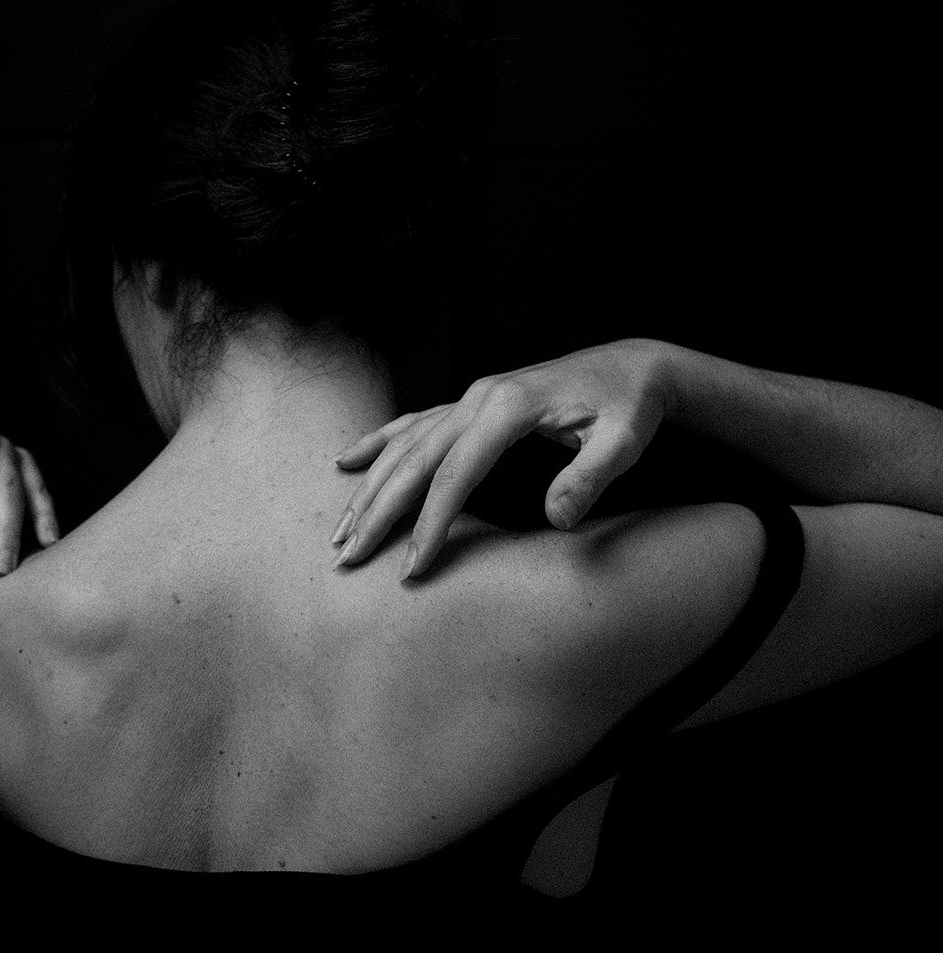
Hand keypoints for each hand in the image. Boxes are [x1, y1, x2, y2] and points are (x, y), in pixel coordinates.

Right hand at [330, 339, 671, 578]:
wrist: (632, 367)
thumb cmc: (629, 405)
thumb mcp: (624, 441)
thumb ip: (591, 477)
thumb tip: (559, 519)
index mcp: (508, 406)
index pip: (455, 474)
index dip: (431, 523)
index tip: (412, 566)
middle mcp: (477, 397)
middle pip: (414, 461)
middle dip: (378, 512)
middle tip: (348, 557)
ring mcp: (469, 398)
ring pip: (404, 445)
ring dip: (369, 487)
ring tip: (339, 529)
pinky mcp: (469, 403)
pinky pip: (412, 424)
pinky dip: (378, 443)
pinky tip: (347, 461)